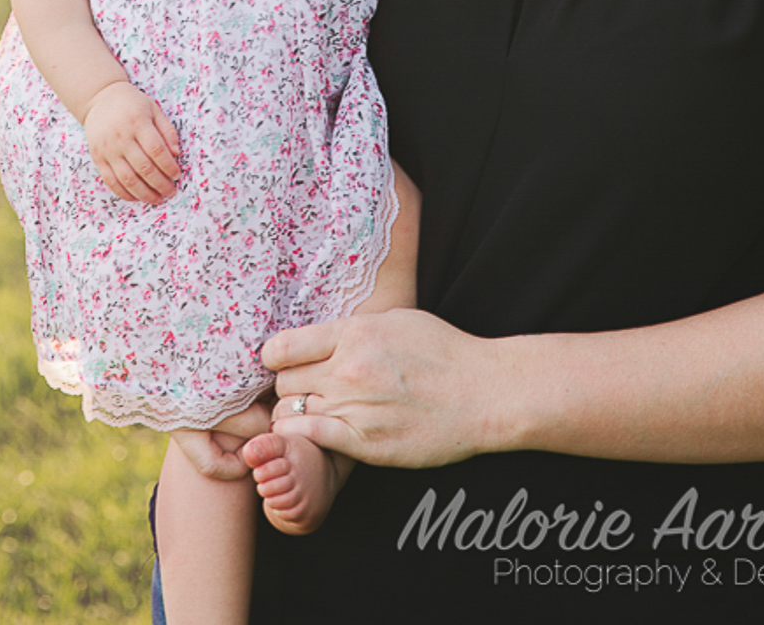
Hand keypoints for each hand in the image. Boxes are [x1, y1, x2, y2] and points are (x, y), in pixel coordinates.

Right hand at [83, 80, 179, 203]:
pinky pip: (110, 180)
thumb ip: (167, 130)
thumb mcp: (154, 109)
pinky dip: (124, 193)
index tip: (177, 176)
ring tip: (157, 200)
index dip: (169, 167)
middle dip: (161, 184)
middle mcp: (121, 137)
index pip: (157, 151)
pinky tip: (136, 197)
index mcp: (138, 123)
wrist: (99, 98)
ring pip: (127, 178)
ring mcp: (107, 149)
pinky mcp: (97, 157)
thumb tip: (176, 154)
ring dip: (144, 193)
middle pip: (144, 168)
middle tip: (171, 192)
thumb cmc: (132, 104)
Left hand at [262, 307, 509, 468]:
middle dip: (288, 388)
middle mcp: (349, 370)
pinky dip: (301, 437)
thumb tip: (312, 337)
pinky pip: (309, 438)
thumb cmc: (445, 354)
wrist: (489, 395)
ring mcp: (357, 408)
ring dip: (294, 414)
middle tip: (301, 393)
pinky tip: (311, 435)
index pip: (280, 348)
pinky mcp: (366, 443)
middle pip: (284, 383)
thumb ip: (348, 329)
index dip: (274, 359)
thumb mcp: (395, 321)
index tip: (282, 365)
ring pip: (292, 412)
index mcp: (353, 335)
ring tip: (309, 414)